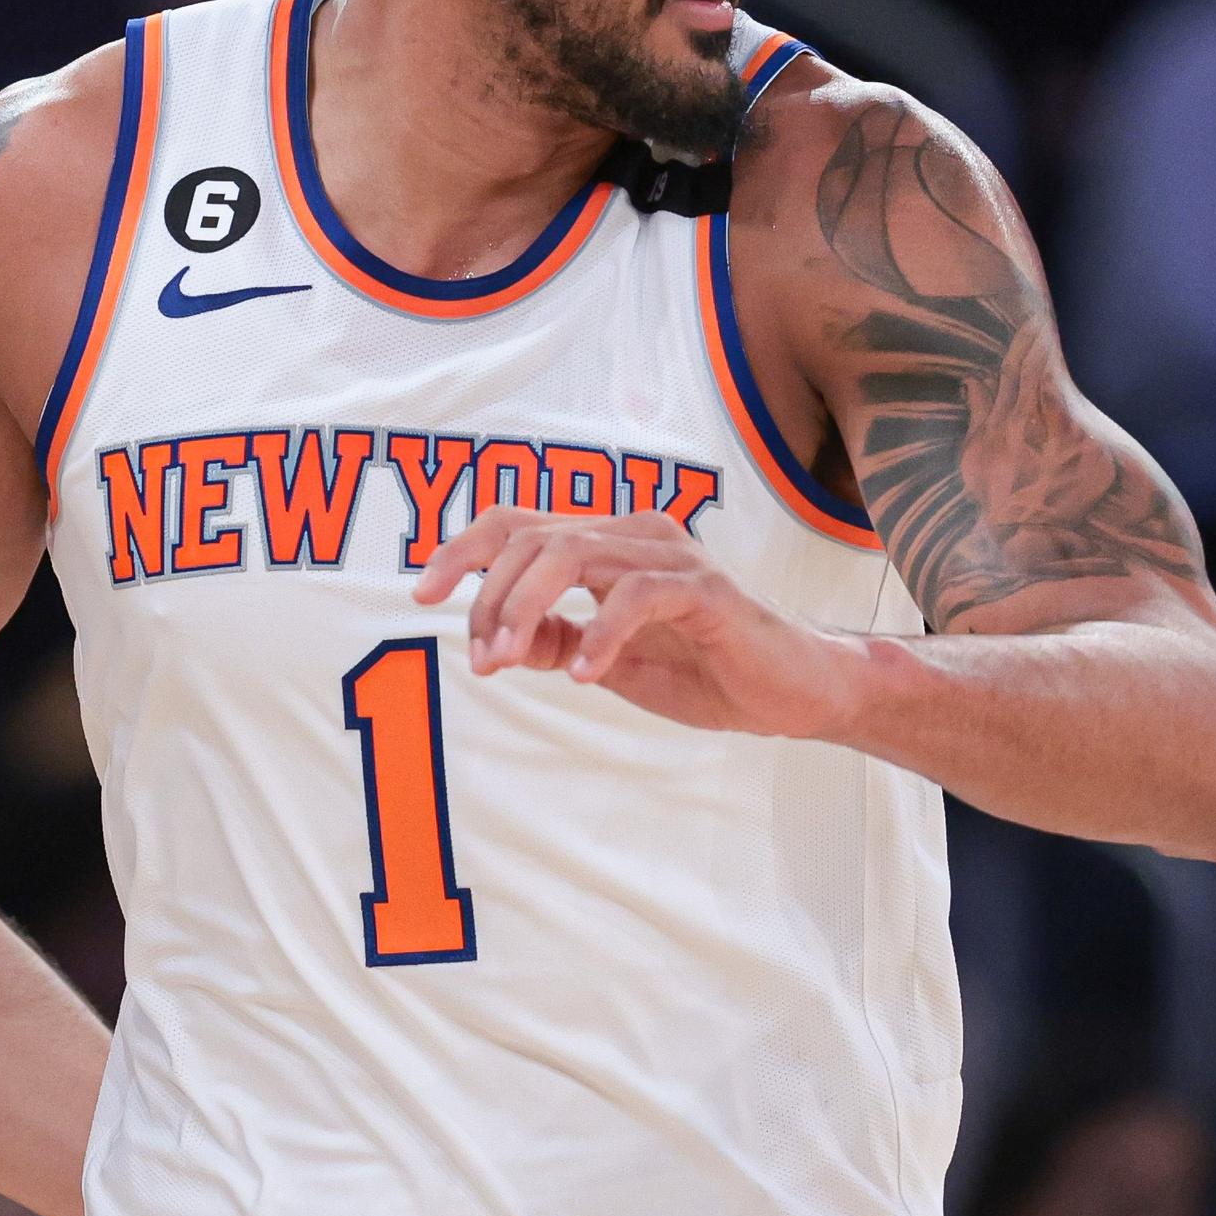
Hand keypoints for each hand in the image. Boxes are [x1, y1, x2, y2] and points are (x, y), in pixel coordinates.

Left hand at [410, 507, 852, 737]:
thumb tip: (493, 640)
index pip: (517, 524)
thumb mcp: (607, 659)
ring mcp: (671, 556)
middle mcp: (634, 533)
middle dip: (490, 597)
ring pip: (573, 554)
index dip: (463, 550)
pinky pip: (636, 596)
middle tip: (482, 658)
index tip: (423, 594)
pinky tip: (587, 676)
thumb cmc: (701, 667)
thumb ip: (554, 641)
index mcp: (606, 542)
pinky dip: (599, 635)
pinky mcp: (706, 589)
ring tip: (509, 660)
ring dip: (527, 610)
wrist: (792, 691)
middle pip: (533, 537)